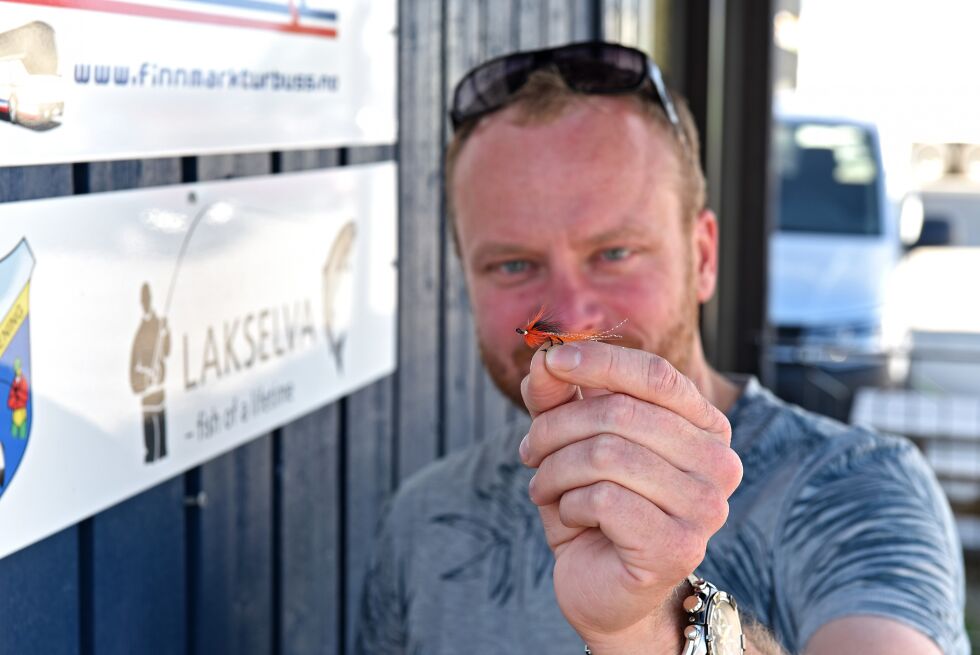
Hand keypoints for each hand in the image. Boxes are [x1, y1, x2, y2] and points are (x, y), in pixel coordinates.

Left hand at [519, 341, 741, 653]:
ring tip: (543, 486)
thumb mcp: (571, 441)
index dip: (598, 361)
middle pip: (620, 413)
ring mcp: (705, 507)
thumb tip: (544, 359)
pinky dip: (569, 505)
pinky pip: (603, 499)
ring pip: (606, 455)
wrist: (605, 588)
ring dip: (555, 469)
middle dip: (557, 427)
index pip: (655, 374)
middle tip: (530, 450)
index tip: (549, 360)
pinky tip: (571, 519)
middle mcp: (718, 462)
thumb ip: (561, 396)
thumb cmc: (593, 507)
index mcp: (705, 426)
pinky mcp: (679, 546)